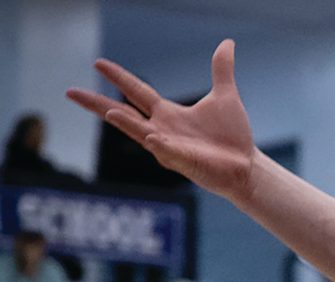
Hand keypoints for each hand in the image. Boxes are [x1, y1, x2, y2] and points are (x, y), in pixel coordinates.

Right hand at [67, 41, 257, 205]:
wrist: (248, 168)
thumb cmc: (234, 138)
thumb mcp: (225, 96)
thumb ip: (221, 70)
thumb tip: (227, 43)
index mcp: (168, 114)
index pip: (136, 91)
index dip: (119, 77)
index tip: (97, 62)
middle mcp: (162, 130)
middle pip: (122, 114)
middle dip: (97, 104)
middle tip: (70, 92)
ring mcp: (170, 148)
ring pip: (139, 134)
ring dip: (124, 123)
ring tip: (108, 112)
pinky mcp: (183, 162)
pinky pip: (166, 152)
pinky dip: (157, 144)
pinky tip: (149, 136)